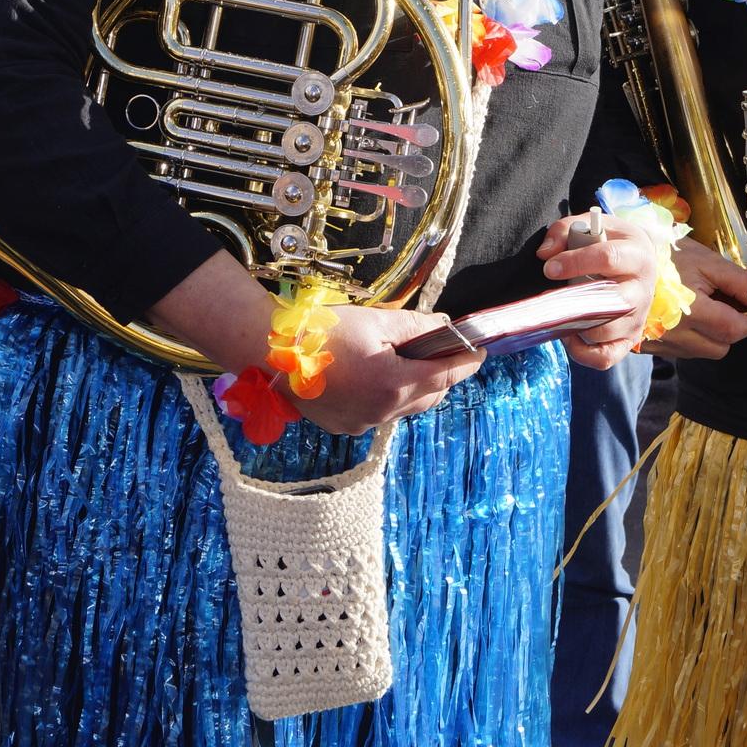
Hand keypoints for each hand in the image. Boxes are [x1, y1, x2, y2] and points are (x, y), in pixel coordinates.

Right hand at [146, 252, 480, 438]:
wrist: (266, 350)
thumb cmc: (320, 329)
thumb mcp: (375, 320)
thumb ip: (416, 326)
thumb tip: (444, 326)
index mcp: (392, 384)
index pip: (446, 375)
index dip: (467, 361)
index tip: (480, 349)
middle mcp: (380, 412)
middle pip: (429, 395)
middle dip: (441, 373)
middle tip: (443, 348)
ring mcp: (361, 423)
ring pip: (404, 406)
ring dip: (413, 385)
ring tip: (405, 357)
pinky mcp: (344, 426)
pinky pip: (379, 412)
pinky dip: (387, 395)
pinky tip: (374, 373)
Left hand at [536, 211, 658, 368]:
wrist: (635, 258)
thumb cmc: (607, 240)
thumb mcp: (589, 225)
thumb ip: (564, 231)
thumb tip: (545, 255)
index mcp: (637, 255)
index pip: (609, 259)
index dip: (575, 262)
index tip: (549, 268)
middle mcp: (643, 290)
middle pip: (616, 302)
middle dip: (577, 302)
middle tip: (552, 298)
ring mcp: (638, 318)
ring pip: (607, 333)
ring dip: (577, 326)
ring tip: (560, 313)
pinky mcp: (629, 339)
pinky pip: (606, 357)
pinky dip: (583, 353)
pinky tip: (569, 335)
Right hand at [640, 239, 746, 360]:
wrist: (620, 260)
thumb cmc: (662, 256)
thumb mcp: (704, 260)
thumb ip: (736, 281)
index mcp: (692, 311)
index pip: (736, 330)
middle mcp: (677, 333)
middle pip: (721, 347)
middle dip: (729, 328)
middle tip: (722, 303)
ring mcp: (663, 342)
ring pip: (703, 351)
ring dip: (709, 335)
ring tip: (700, 307)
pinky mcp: (652, 345)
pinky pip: (682, 350)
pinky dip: (689, 337)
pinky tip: (683, 315)